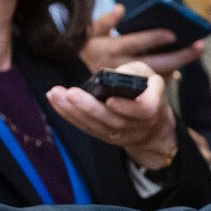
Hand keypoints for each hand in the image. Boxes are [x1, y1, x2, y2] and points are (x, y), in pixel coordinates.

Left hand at [44, 64, 178, 169]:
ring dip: (74, 111)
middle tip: (71, 93)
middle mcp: (139, 125)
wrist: (154, 124)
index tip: (110, 99)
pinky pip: (88, 128)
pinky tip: (56, 102)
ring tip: (56, 94)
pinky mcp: (107, 138)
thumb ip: (132, 73)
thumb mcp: (148, 76)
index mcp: (153, 107)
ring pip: (98, 126)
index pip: (144, 110)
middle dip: (90, 107)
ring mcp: (122, 135)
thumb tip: (108, 76)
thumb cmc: (147, 91)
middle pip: (114, 120)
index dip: (127, 107)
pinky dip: (70, 115)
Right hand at [78, 5, 205, 75]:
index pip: (137, 42)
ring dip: (179, 64)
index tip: (174, 33)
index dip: (156, 38)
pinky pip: (157, 82)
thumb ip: (106, 21)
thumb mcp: (92, 32)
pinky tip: (183, 60)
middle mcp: (123, 67)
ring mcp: (131, 81)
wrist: (83, 82)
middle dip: (180, 56)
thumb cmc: (91, 49)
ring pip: (160, 75)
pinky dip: (171, 71)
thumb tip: (121, 8)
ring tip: (195, 50)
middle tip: (199, 45)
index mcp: (112, 49)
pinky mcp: (136, 90)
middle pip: (157, 63)